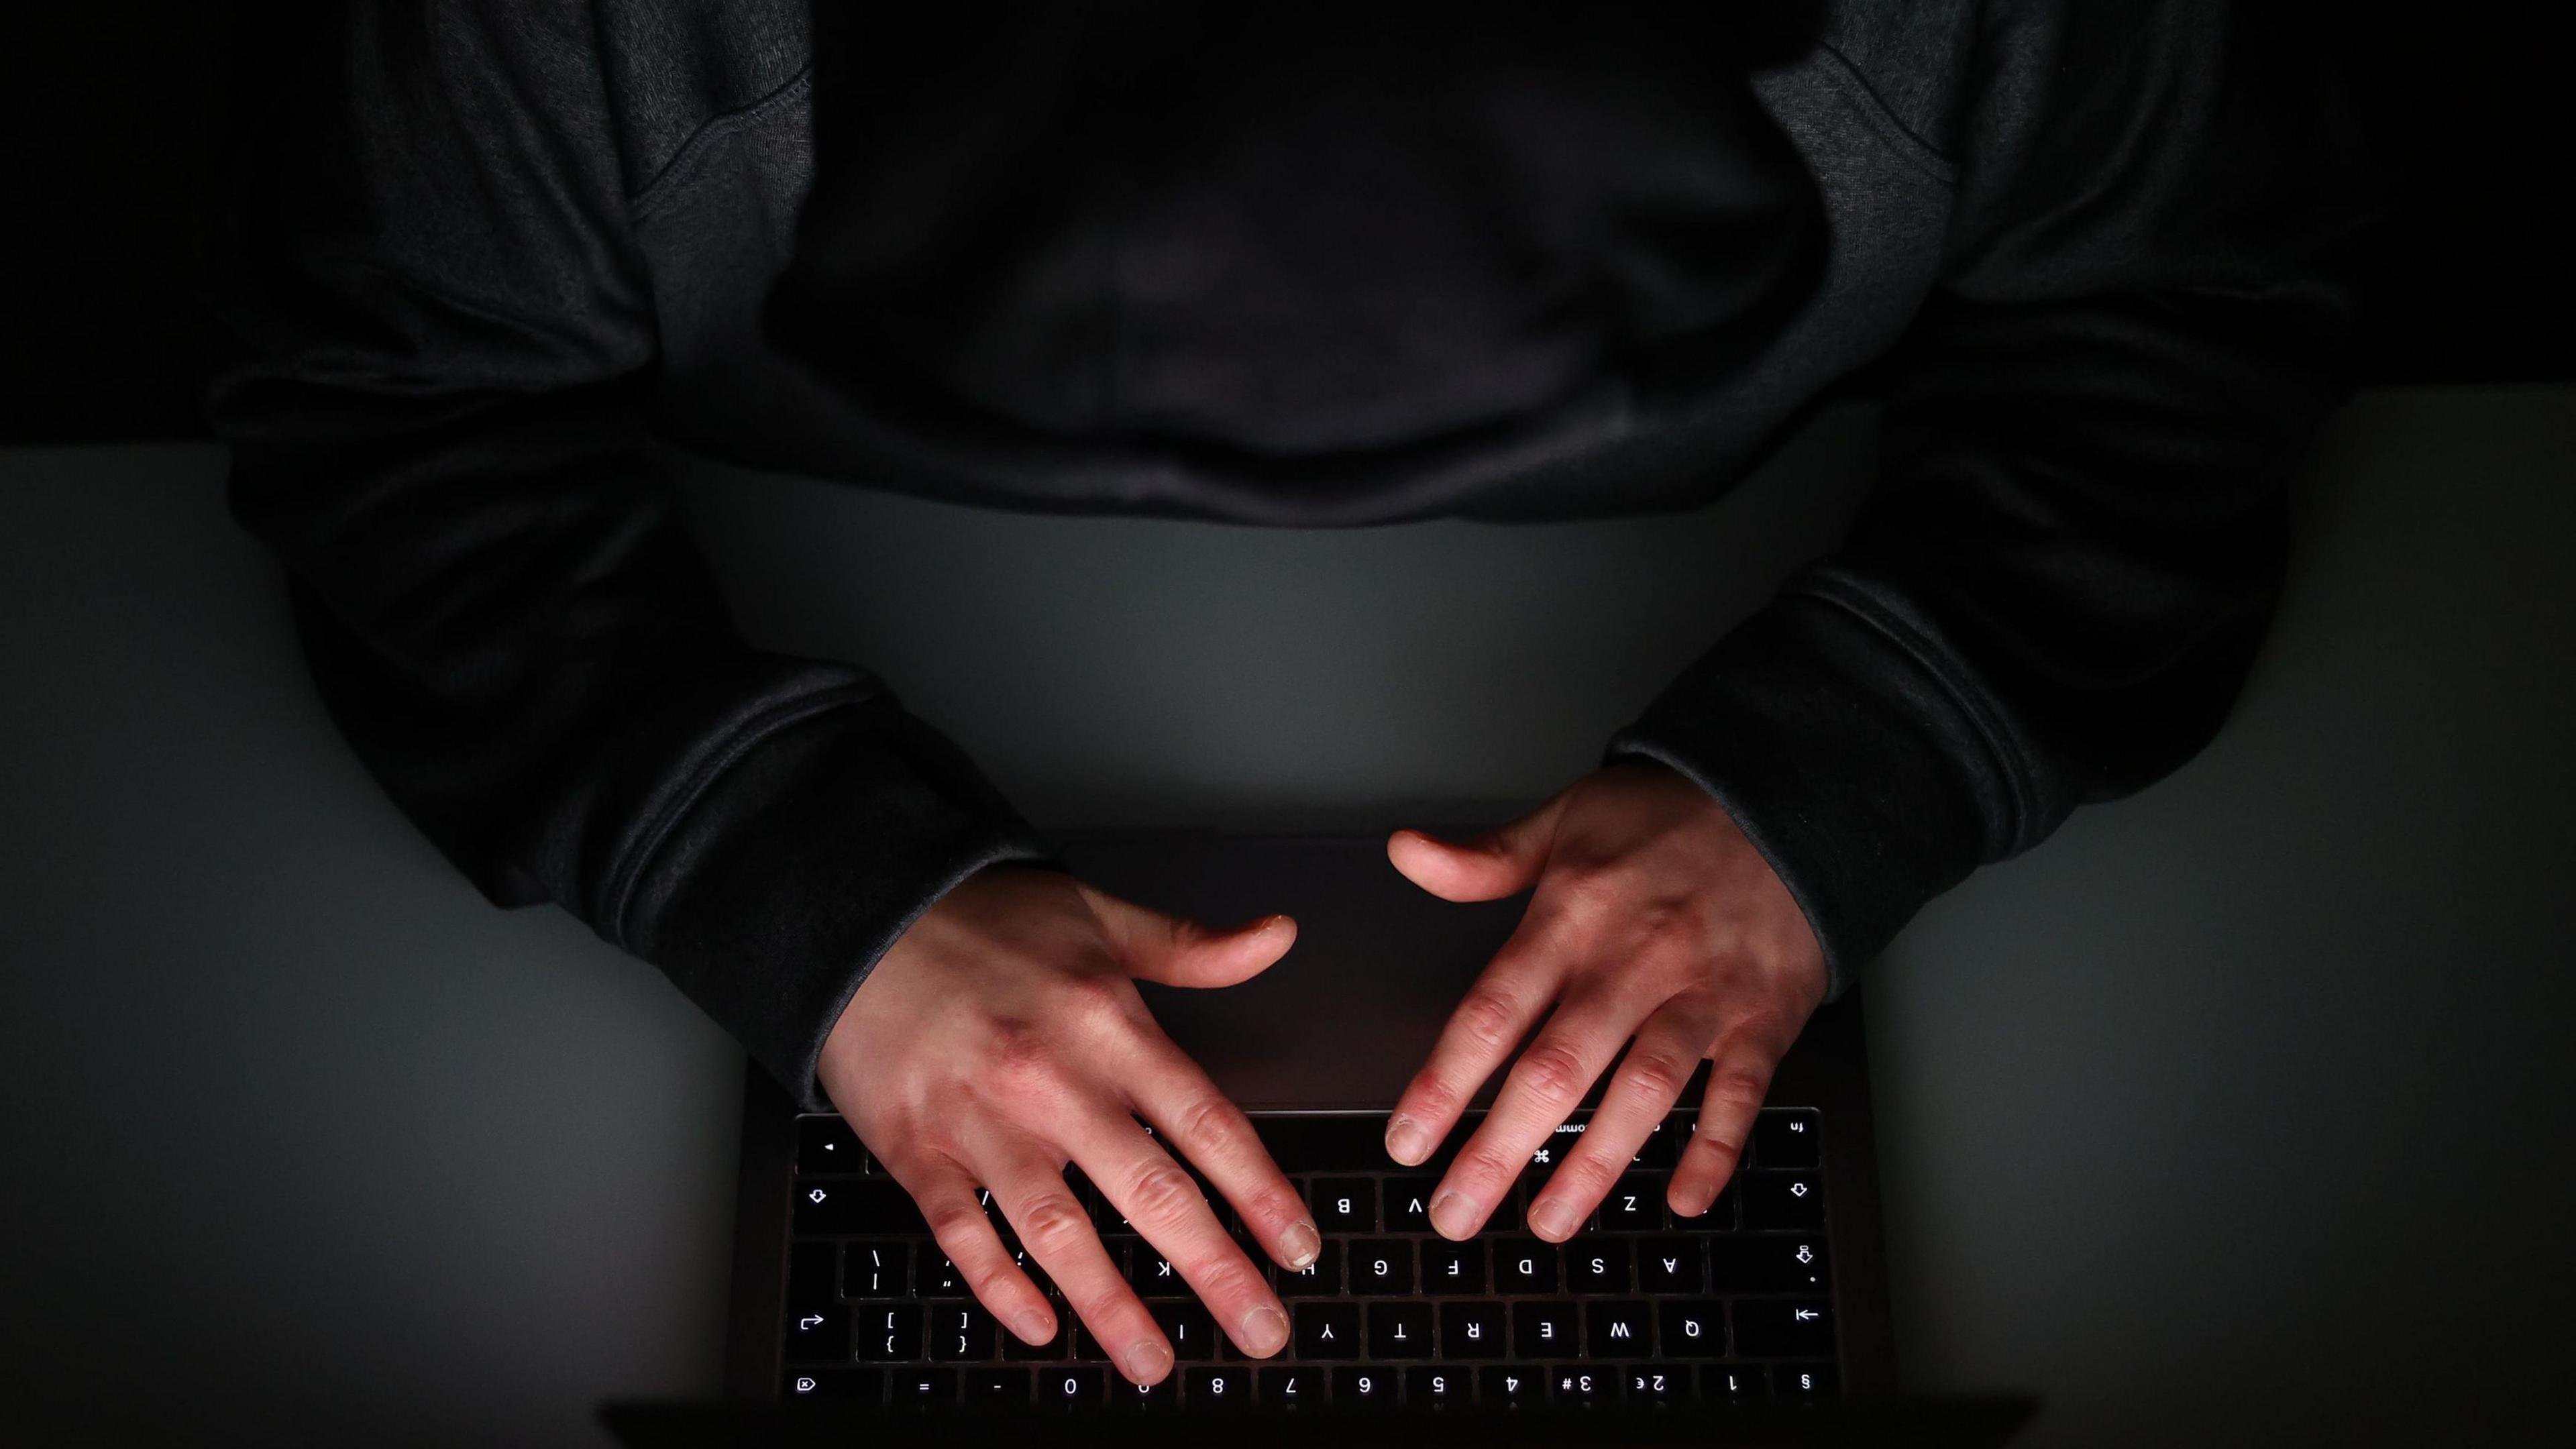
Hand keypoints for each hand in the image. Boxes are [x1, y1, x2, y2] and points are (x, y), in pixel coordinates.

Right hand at [817, 863, 1319, 1385]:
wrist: (859, 913)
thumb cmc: (982, 920)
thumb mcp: (1099, 916)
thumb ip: (1193, 945)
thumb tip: (1277, 936)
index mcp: (1106, 1025)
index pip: (1205, 1123)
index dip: (1260, 1193)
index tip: (1299, 1249)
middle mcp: (1051, 1079)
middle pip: (1150, 1193)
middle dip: (1216, 1271)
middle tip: (1262, 1332)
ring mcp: (980, 1119)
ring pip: (1058, 1231)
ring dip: (1111, 1307)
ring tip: (1155, 1364)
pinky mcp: (914, 1147)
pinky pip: (961, 1233)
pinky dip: (1000, 1286)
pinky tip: (1041, 1327)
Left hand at [1381, 759, 1827, 1239]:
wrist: (1787, 797)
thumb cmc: (1666, 818)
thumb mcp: (1566, 820)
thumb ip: (1485, 857)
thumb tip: (1406, 853)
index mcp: (1573, 917)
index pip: (1494, 1011)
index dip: (1446, 1083)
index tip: (1408, 1144)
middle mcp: (1633, 961)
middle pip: (1557, 1068)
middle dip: (1500, 1149)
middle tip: (1456, 1214)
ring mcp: (1701, 993)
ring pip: (1643, 1089)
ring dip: (1595, 1164)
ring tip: (1549, 1223)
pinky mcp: (1762, 1016)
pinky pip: (1740, 1093)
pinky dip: (1715, 1148)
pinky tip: (1683, 1200)